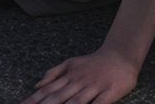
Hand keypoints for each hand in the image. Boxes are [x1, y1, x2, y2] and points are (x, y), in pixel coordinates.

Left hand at [24, 48, 140, 103]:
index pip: (47, 90)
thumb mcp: (71, 63)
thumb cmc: (93, 63)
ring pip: (76, 102)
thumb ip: (53, 73)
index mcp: (68, 75)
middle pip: (58, 98)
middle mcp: (79, 81)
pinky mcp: (110, 91)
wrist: (121, 55)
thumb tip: (36, 85)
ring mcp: (94, 86)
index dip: (34, 100)